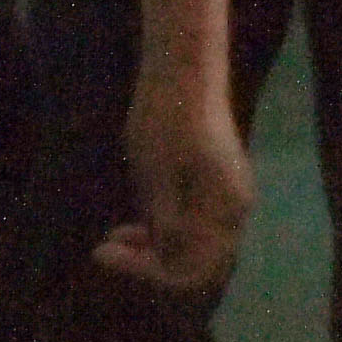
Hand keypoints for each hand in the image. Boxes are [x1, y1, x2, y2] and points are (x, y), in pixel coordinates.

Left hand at [96, 61, 253, 296]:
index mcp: (225, 209)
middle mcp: (234, 210)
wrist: (184, 69)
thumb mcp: (154, 175)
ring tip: (114, 238)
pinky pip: (193, 226)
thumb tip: (163, 254)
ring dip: (155, 250)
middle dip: (152, 266)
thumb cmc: (168, 117)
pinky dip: (164, 231)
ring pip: (193, 247)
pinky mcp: (213, 188)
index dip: (149, 272)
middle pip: (198, 264)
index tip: (108, 254)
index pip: (194, 270)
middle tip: (107, 250)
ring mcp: (226, 199)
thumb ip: (162, 222)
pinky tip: (133, 224)